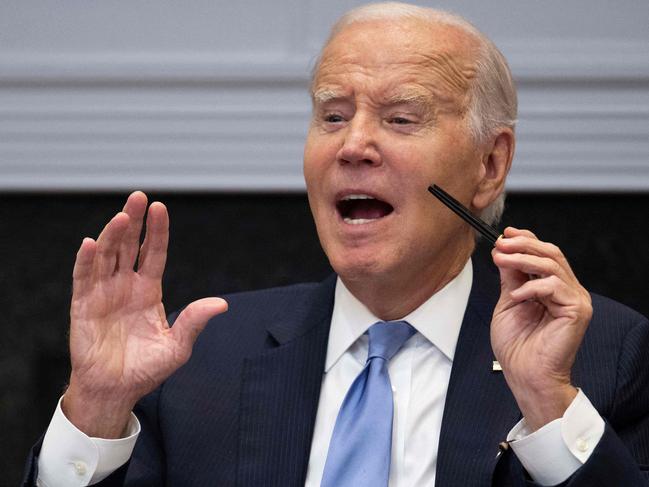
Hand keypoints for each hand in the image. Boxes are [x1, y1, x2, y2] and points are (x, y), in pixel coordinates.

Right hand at [63, 192, 227, 437]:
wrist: (116, 391)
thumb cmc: (146, 369)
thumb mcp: (177, 346)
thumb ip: (194, 322)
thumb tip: (222, 304)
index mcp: (149, 291)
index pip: (154, 253)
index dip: (157, 231)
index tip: (160, 207)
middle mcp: (126, 286)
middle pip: (129, 246)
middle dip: (134, 221)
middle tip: (139, 197)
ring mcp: (104, 293)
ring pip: (107, 256)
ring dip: (112, 235)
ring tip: (122, 216)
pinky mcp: (83, 306)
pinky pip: (83, 278)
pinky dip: (86, 261)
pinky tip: (91, 243)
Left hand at [491, 227, 591, 430]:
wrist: (525, 375)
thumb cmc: (517, 346)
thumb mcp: (508, 302)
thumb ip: (510, 277)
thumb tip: (503, 251)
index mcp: (552, 288)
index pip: (544, 254)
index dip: (526, 239)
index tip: (504, 234)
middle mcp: (567, 291)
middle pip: (551, 253)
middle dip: (523, 244)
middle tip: (501, 243)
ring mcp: (575, 300)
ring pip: (552, 265)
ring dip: (523, 258)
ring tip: (502, 260)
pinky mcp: (577, 311)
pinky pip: (555, 286)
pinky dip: (532, 286)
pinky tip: (517, 295)